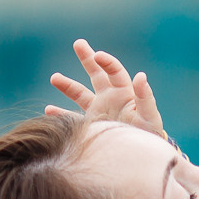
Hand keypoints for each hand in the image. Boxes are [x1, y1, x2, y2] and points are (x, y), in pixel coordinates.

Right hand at [47, 39, 167, 136]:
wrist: (140, 155)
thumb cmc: (149, 134)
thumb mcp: (149, 116)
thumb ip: (145, 97)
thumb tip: (141, 75)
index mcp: (124, 91)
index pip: (114, 70)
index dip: (106, 62)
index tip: (97, 56)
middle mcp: (110, 97)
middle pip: (96, 74)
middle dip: (87, 59)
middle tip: (78, 43)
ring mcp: (99, 110)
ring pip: (80, 94)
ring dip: (68, 86)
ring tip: (54, 78)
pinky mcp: (91, 125)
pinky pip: (73, 118)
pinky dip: (61, 114)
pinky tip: (48, 110)